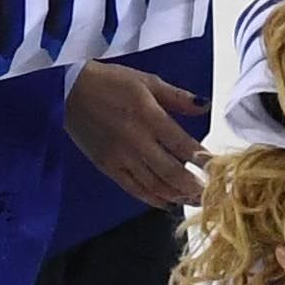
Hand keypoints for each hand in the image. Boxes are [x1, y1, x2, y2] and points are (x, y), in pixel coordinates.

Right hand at [65, 62, 208, 208]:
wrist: (68, 91)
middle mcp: (136, 140)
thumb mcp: (147, 81)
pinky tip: (165, 203)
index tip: (217, 168)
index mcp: (149, 116)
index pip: (183, 145)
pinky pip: (132, 188)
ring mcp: (120, 157)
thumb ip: (177, 97)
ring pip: (154, 184)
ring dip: (176, 196)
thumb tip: (205, 105)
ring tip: (193, 201)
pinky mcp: (106, 166)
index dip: (203, 160)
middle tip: (210, 194)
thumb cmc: (110, 82)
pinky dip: (151, 198)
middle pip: (171, 172)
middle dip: (193, 186)